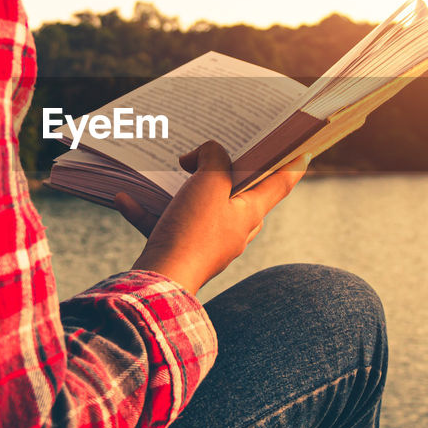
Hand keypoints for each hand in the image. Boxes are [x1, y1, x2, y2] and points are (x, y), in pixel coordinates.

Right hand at [116, 141, 309, 294]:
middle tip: (219, 147)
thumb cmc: (192, 232)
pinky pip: (168, 224)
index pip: (282, 183)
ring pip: (201, 206)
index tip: (302, 145)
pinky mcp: (183, 251)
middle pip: (240, 192)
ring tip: (171, 167)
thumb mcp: (208, 183)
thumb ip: (214, 157)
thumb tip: (205, 155)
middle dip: (229, 169)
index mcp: (250, 213)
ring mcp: (209, 243)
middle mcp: (235, 229)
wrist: (160, 282)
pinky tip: (125, 198)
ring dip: (181, 187)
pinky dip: (149, 210)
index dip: (293, 162)